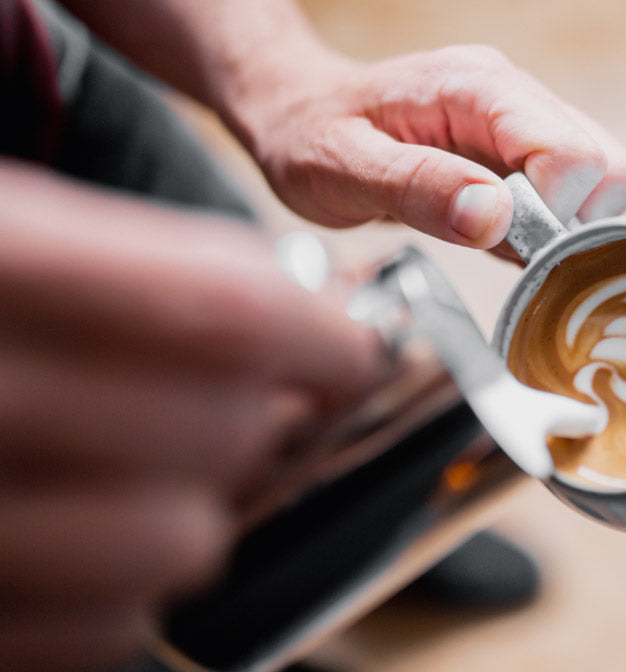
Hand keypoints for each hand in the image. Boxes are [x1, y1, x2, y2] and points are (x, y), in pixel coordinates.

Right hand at [0, 162, 383, 670]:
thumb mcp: (0, 232)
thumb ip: (123, 267)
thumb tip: (291, 311)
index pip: (216, 313)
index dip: (318, 337)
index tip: (353, 347)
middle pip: (214, 434)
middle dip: (267, 420)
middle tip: (263, 401)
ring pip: (169, 548)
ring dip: (202, 509)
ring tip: (165, 469)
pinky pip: (93, 635)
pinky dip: (124, 595)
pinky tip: (90, 537)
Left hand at [227, 44, 625, 248]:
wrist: (297, 110)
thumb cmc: (310, 137)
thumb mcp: (341, 169)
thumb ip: (419, 189)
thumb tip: (495, 218)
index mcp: (477, 87)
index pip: (573, 154)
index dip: (550, 213)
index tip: (496, 236)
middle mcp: (515, 95)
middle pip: (609, 168)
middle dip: (570, 223)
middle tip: (502, 242)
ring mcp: (526, 119)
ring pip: (604, 182)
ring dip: (561, 227)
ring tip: (489, 234)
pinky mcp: (525, 148)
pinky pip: (574, 193)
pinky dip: (547, 227)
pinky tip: (492, 229)